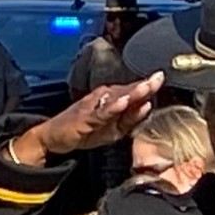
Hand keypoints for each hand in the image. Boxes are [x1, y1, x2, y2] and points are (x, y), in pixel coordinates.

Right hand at [21, 73, 164, 162]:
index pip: (132, 91)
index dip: (147, 85)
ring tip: (146, 87)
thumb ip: (130, 119)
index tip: (161, 77)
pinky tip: (123, 103)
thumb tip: (147, 107)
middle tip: (159, 76)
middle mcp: (102, 98)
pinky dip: (112, 107)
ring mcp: (93, 106)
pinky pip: (101, 112)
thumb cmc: (83, 131)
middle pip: (126, 90)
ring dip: (131, 92)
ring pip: (116, 98)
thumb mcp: (112, 129)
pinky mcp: (84, 117)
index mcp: (110, 98)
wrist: (54, 138)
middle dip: (143, 85)